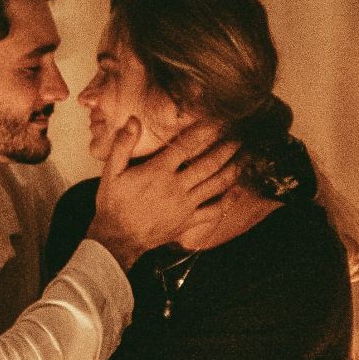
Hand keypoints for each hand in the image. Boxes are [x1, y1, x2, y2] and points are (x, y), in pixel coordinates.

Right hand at [86, 119, 239, 268]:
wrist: (117, 238)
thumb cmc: (113, 204)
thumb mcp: (111, 172)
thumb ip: (123, 145)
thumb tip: (134, 120)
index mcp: (158, 172)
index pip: (186, 146)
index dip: (205, 131)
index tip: (218, 120)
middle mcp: (176, 187)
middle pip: (208, 164)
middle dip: (227, 148)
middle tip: (239, 136)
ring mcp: (185, 205)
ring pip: (216, 185)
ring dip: (233, 169)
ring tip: (246, 157)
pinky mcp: (188, 222)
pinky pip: (213, 211)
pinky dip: (228, 201)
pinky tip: (238, 191)